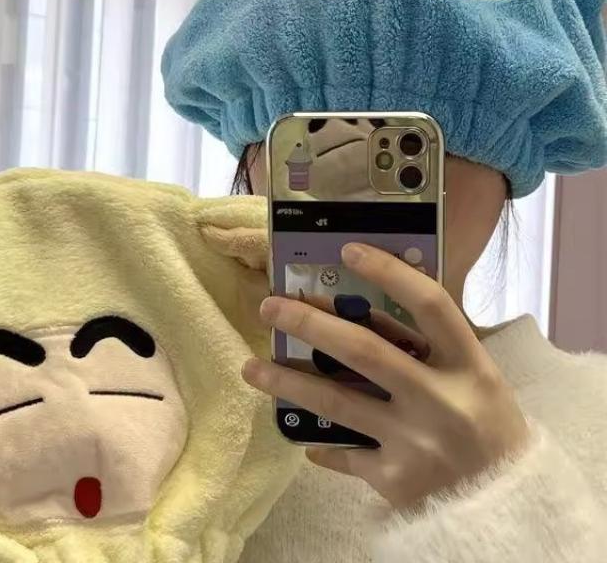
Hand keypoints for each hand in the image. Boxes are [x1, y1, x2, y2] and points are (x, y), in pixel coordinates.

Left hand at [241, 243, 529, 509]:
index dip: (389, 273)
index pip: (430, 305)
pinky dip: (320, 444)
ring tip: (251, 367)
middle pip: (363, 350)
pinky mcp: (395, 480)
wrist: (510, 511)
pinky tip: (301, 436)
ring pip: (336, 403)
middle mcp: (441, 401)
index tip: (348, 251)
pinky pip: (344, 454)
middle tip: (269, 307)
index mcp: (470, 367)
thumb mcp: (471, 380)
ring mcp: (415, 443)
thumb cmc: (487, 429)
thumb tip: (355, 309)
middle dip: (309, 324)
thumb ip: (421, 347)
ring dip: (287, 381)